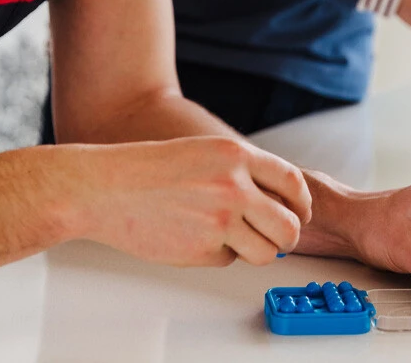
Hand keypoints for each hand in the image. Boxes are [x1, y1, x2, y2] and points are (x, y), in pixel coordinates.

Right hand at [72, 137, 311, 266]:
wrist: (108, 188)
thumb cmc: (154, 168)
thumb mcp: (209, 151)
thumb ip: (245, 170)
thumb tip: (278, 200)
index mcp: (237, 155)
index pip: (293, 183)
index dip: (302, 203)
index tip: (301, 213)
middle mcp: (234, 187)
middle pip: (289, 226)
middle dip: (288, 237)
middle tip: (279, 239)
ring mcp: (219, 221)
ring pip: (266, 252)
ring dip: (257, 249)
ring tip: (234, 237)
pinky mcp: (201, 250)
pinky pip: (229, 260)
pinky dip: (220, 254)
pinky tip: (196, 237)